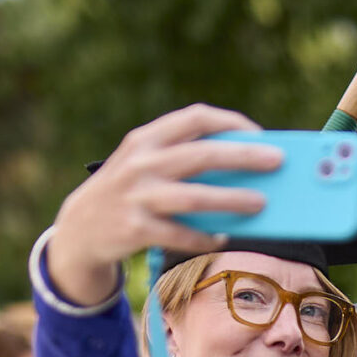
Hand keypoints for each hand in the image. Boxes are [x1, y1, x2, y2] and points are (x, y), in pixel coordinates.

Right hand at [46, 104, 283, 305]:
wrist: (79, 229)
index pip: (196, 118)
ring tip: (261, 203)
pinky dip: (205, 238)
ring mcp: (137, 197)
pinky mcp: (136, 229)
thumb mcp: (143, 163)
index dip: (231, 122)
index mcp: (146, 138)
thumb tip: (245, 164)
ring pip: (195, 197)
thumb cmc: (128, 192)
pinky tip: (223, 238)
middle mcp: (141, 163)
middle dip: (244, 156)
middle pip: (202, 155)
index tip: (259, 132)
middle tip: (277, 161)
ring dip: (232, 199)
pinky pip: (181, 235)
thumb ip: (181, 157)